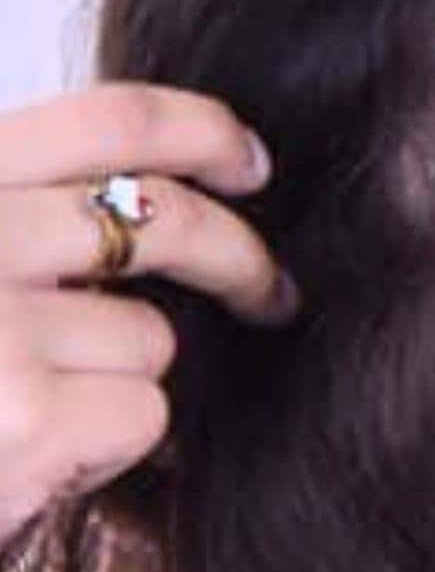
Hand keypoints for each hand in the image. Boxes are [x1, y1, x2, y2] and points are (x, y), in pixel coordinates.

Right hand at [0, 82, 297, 536]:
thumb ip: (28, 208)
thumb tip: (171, 192)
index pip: (107, 119)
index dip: (201, 132)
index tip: (250, 161)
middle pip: (163, 218)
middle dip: (239, 257)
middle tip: (270, 294)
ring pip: (151, 335)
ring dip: (123, 376)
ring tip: (44, 404)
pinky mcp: (29, 413)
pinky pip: (144, 411)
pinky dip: (114, 441)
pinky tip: (44, 453)